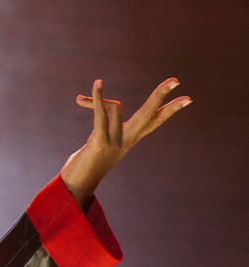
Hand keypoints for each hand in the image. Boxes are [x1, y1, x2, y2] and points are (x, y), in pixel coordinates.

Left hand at [60, 77, 191, 207]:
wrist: (77, 187)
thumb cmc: (85, 163)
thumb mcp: (95, 138)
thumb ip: (96, 120)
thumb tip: (80, 98)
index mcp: (130, 140)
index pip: (154, 121)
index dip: (170, 110)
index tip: (188, 99)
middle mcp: (126, 140)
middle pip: (148, 113)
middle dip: (160, 95)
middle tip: (175, 79)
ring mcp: (115, 142)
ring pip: (114, 106)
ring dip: (97, 98)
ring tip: (82, 101)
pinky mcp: (100, 143)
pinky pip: (100, 114)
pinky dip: (97, 97)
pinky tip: (98, 83)